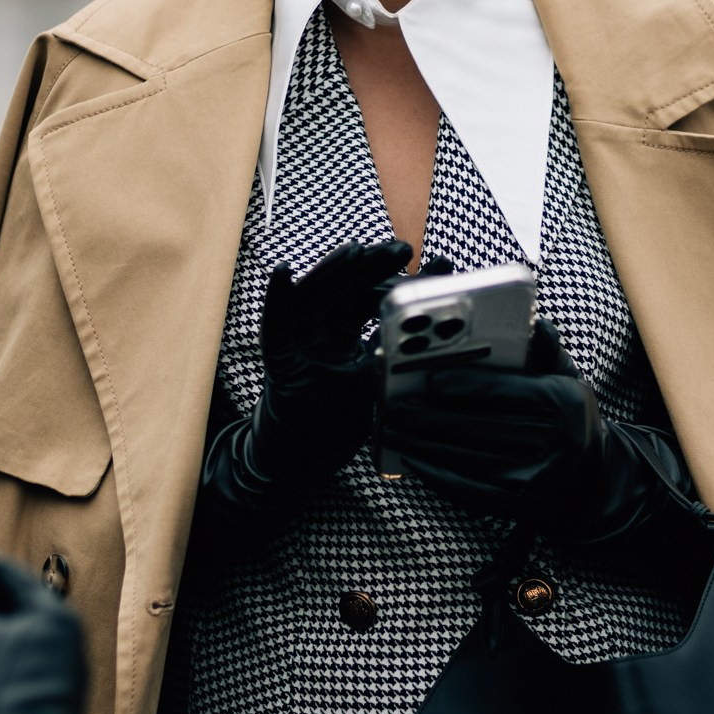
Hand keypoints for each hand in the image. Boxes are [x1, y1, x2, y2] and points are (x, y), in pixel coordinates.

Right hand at [203, 240, 412, 517]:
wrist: (303, 462)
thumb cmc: (339, 424)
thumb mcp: (382, 383)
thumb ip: (400, 354)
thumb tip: (439, 331)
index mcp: (346, 333)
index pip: (373, 296)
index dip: (400, 278)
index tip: (429, 262)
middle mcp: (321, 329)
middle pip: (346, 286)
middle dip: (372, 265)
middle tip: (401, 251)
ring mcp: (298, 340)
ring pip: (315, 294)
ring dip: (332, 270)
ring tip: (353, 252)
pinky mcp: (277, 356)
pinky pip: (274, 322)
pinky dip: (276, 298)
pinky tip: (282, 273)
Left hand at [379, 321, 697, 548]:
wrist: (591, 478)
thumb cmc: (566, 415)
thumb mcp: (565, 377)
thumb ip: (543, 351)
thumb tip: (534, 324)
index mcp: (564, 403)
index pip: (506, 391)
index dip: (463, 384)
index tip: (426, 377)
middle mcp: (555, 443)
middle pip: (479, 427)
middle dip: (429, 415)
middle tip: (393, 405)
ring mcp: (537, 479)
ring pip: (468, 458)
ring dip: (422, 444)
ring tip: (391, 429)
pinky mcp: (519, 506)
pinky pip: (469, 489)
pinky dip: (435, 474)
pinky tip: (412, 458)